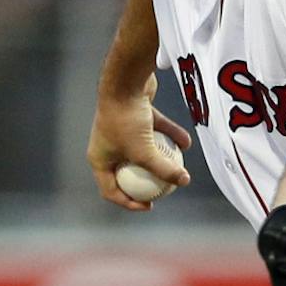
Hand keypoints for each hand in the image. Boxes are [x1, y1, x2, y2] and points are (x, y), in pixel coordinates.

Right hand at [88, 94, 192, 210]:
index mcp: (100, 159)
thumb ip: (164, 170)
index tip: (151, 204)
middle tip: (164, 191)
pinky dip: (168, 136)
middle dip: (147, 182)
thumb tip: (183, 181)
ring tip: (178, 168)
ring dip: (161, 158)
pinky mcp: (135, 115)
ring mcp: (121, 129)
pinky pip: (153, 130)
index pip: (111, 190)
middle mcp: (107, 145)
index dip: (130, 202)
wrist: (124, 82)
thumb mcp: (144, 152)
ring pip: (143, 150)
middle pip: (128, 172)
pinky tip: (186, 143)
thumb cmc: (126, 120)